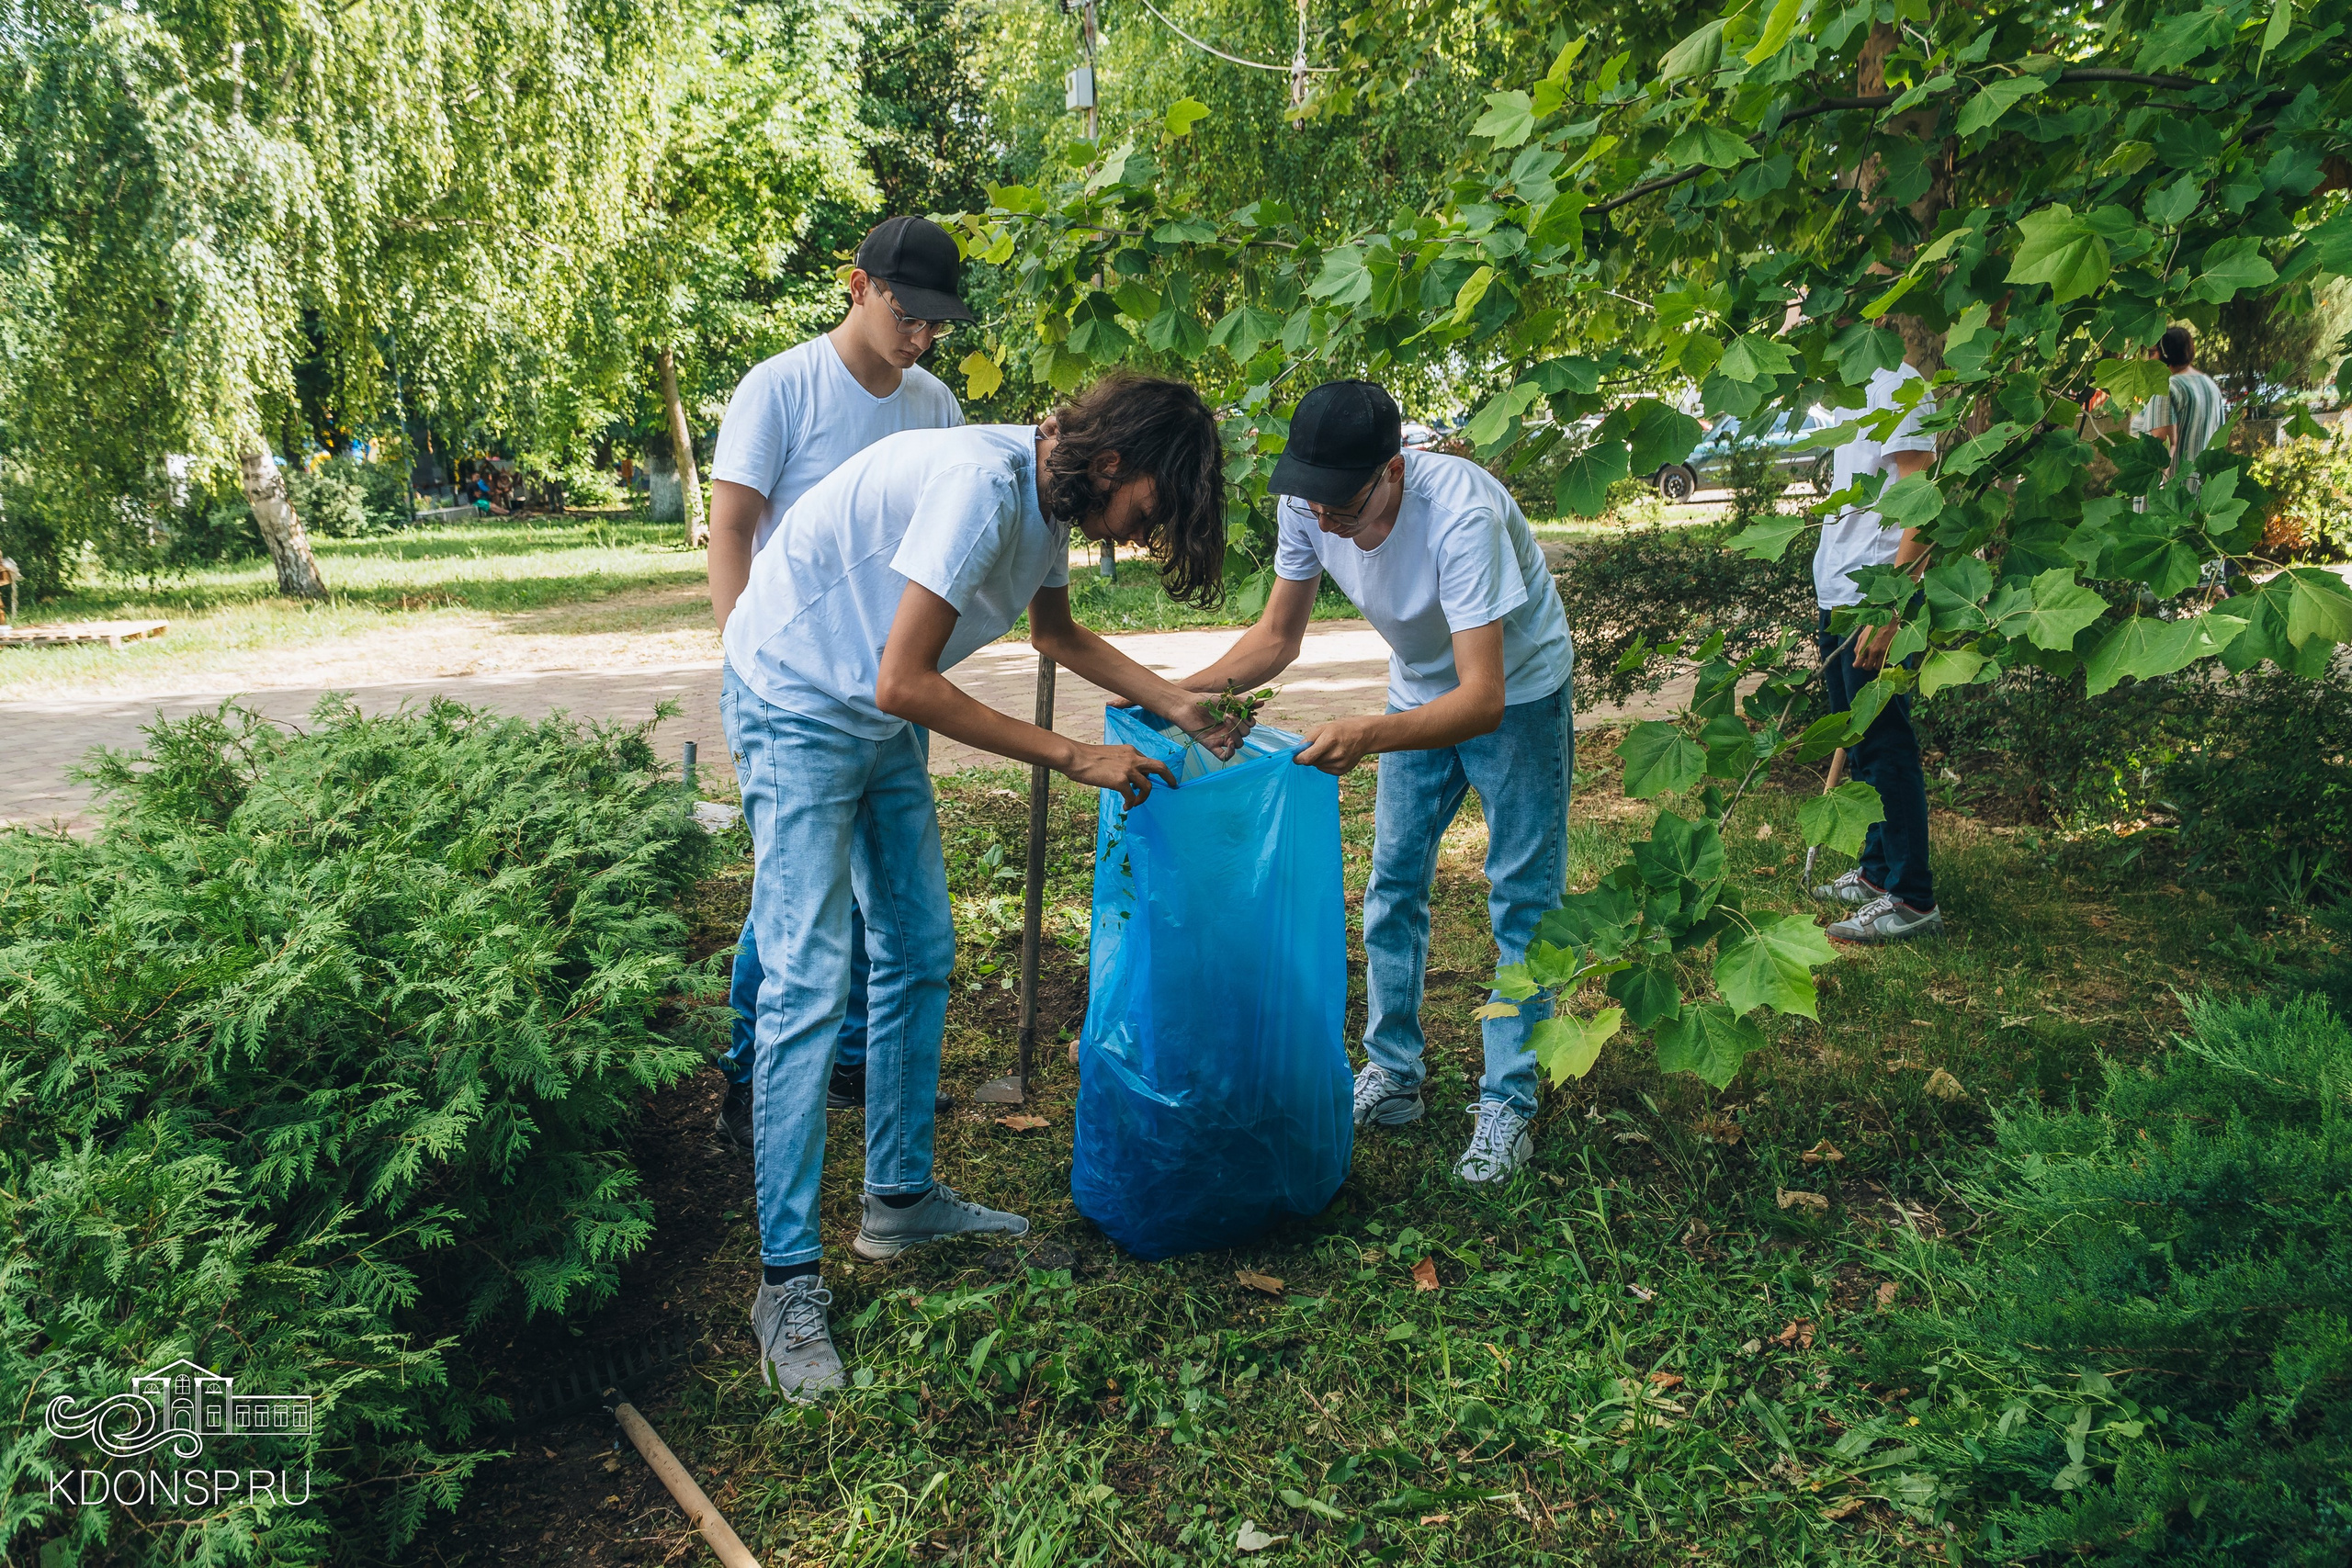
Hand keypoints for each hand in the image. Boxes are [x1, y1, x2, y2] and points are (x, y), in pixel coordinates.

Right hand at [1060, 743, 1175, 806]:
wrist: (1075, 757)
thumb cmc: (1086, 757)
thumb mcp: (1109, 755)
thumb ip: (1120, 763)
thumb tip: (1124, 778)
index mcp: (1130, 751)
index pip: (1147, 761)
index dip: (1151, 772)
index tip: (1153, 779)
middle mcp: (1133, 758)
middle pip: (1159, 767)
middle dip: (1169, 777)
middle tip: (1173, 785)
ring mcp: (1128, 769)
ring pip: (1147, 786)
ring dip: (1144, 797)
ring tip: (1135, 803)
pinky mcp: (1121, 781)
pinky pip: (1132, 796)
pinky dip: (1131, 803)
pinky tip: (1125, 806)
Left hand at [1173, 697, 1251, 758]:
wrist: (1184, 706)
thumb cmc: (1203, 701)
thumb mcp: (1225, 699)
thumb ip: (1242, 702)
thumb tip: (1262, 703)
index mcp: (1234, 720)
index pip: (1249, 725)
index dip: (1249, 720)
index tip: (1242, 711)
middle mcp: (1229, 730)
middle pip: (1245, 735)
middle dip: (1241, 725)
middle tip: (1229, 715)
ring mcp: (1221, 739)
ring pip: (1239, 745)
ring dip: (1237, 735)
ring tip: (1226, 721)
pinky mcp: (1212, 746)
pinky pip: (1225, 756)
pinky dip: (1231, 753)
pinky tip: (1230, 743)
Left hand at [1292, 716, 1380, 774]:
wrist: (1363, 736)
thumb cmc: (1340, 729)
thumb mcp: (1323, 728)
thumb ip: (1308, 740)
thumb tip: (1296, 752)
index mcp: (1329, 741)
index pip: (1307, 758)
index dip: (1298, 759)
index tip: (1295, 757)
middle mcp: (1336, 754)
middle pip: (1312, 762)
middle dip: (1310, 756)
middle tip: (1317, 747)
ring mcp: (1340, 764)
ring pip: (1318, 766)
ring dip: (1318, 760)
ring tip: (1328, 750)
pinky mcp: (1342, 771)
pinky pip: (1325, 770)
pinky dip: (1325, 764)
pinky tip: (1333, 755)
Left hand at [1853, 618, 1899, 671]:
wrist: (1887, 621)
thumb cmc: (1874, 627)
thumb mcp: (1862, 636)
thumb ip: (1858, 648)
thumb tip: (1857, 657)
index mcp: (1862, 647)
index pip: (1857, 664)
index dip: (1858, 665)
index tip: (1860, 663)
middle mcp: (1870, 650)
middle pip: (1867, 667)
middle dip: (1867, 665)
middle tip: (1869, 661)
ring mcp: (1879, 651)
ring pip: (1876, 667)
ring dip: (1876, 664)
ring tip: (1876, 659)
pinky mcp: (1888, 650)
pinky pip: (1884, 663)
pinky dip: (1883, 662)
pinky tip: (1882, 657)